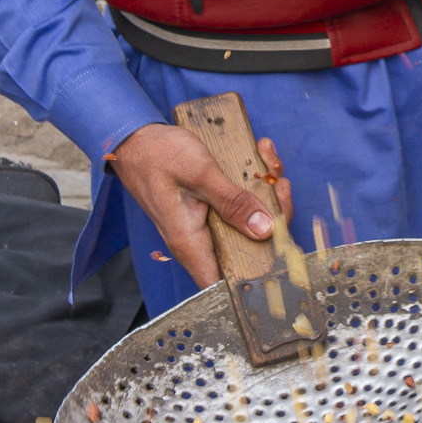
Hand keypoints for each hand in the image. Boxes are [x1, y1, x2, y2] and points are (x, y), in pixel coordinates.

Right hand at [106, 124, 294, 285]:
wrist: (136, 139)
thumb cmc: (158, 156)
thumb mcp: (201, 174)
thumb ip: (233, 203)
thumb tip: (265, 231)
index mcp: (191, 243)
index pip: (226, 282)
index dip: (258, 275)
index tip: (285, 244)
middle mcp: (200, 240)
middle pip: (249, 245)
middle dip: (274, 214)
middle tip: (279, 183)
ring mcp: (206, 223)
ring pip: (249, 220)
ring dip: (265, 190)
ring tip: (267, 157)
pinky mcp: (211, 208)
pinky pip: (240, 202)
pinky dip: (252, 180)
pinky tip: (257, 153)